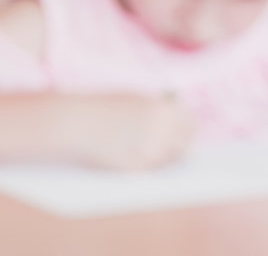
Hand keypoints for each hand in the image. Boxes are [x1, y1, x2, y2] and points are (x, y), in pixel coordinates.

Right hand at [80, 96, 194, 170]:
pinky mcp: (138, 169)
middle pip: (184, 145)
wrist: (77, 123)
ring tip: (144, 148)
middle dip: (179, 145)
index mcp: (162, 110)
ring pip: (168, 160)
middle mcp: (161, 131)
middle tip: (173, 147)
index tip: (184, 131)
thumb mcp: (134, 98)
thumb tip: (175, 114)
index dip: (187, 127)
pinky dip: (146, 165)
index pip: (190, 123)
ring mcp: (150, 152)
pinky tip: (132, 156)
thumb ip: (156, 107)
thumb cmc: (102, 107)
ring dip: (162, 156)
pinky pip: (151, 170)